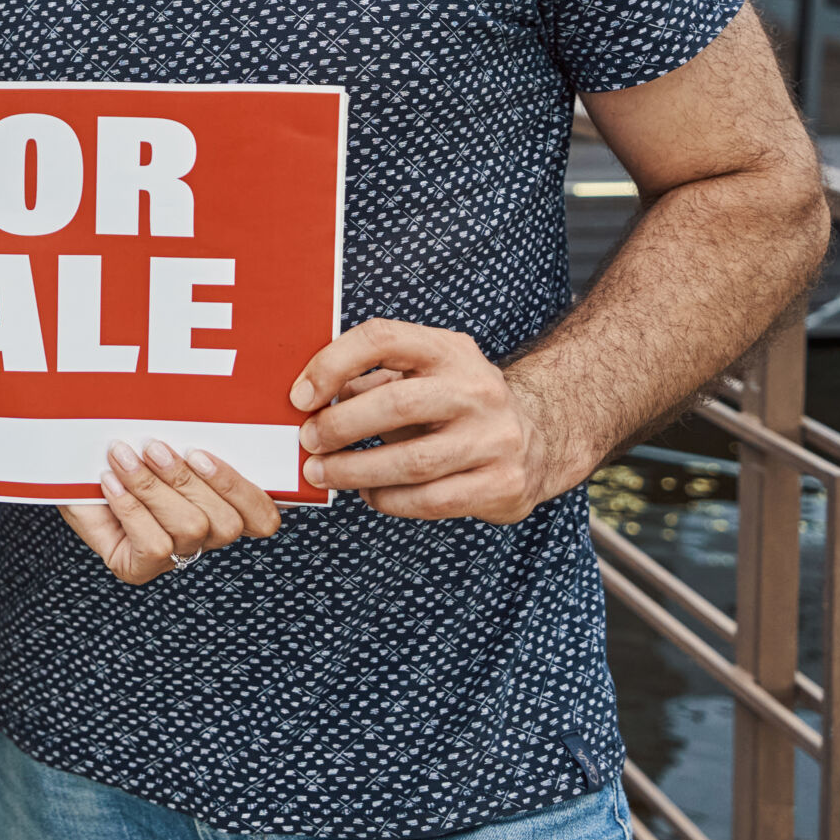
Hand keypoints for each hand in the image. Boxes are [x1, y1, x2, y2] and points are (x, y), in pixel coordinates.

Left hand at [63, 439, 279, 585]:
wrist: (67, 468)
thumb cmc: (120, 449)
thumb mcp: (158, 437)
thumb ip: (185, 432)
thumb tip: (198, 404)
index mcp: (224, 505)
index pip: (263, 518)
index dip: (241, 488)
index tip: (200, 452)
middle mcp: (206, 537)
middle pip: (226, 523)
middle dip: (188, 480)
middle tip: (154, 447)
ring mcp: (174, 557)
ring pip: (190, 529)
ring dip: (154, 488)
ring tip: (123, 458)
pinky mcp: (140, 568)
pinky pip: (154, 544)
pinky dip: (131, 508)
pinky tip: (109, 483)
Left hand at [290, 319, 582, 522]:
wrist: (539, 436)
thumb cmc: (454, 404)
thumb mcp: (420, 376)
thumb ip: (367, 382)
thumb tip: (304, 401)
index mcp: (449, 350)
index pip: (382, 339)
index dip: (332, 364)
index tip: (300, 396)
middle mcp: (477, 388)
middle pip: (395, 404)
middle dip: (340, 427)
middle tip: (308, 443)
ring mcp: (496, 437)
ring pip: (412, 462)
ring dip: (356, 472)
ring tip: (326, 474)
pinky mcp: (503, 483)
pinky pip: (431, 500)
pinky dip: (390, 500)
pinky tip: (370, 494)